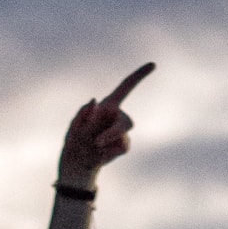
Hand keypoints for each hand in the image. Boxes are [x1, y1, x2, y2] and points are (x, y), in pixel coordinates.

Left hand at [57, 63, 154, 186]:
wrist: (78, 164)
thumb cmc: (75, 143)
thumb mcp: (73, 129)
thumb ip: (83, 115)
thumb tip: (95, 101)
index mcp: (107, 106)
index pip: (126, 87)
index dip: (139, 76)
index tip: (153, 64)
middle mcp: (117, 116)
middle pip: (126, 123)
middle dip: (112, 133)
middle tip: (96, 143)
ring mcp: (122, 131)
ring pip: (122, 136)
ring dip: (107, 143)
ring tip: (93, 147)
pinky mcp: (124, 144)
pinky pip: (122, 147)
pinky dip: (109, 153)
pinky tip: (100, 153)